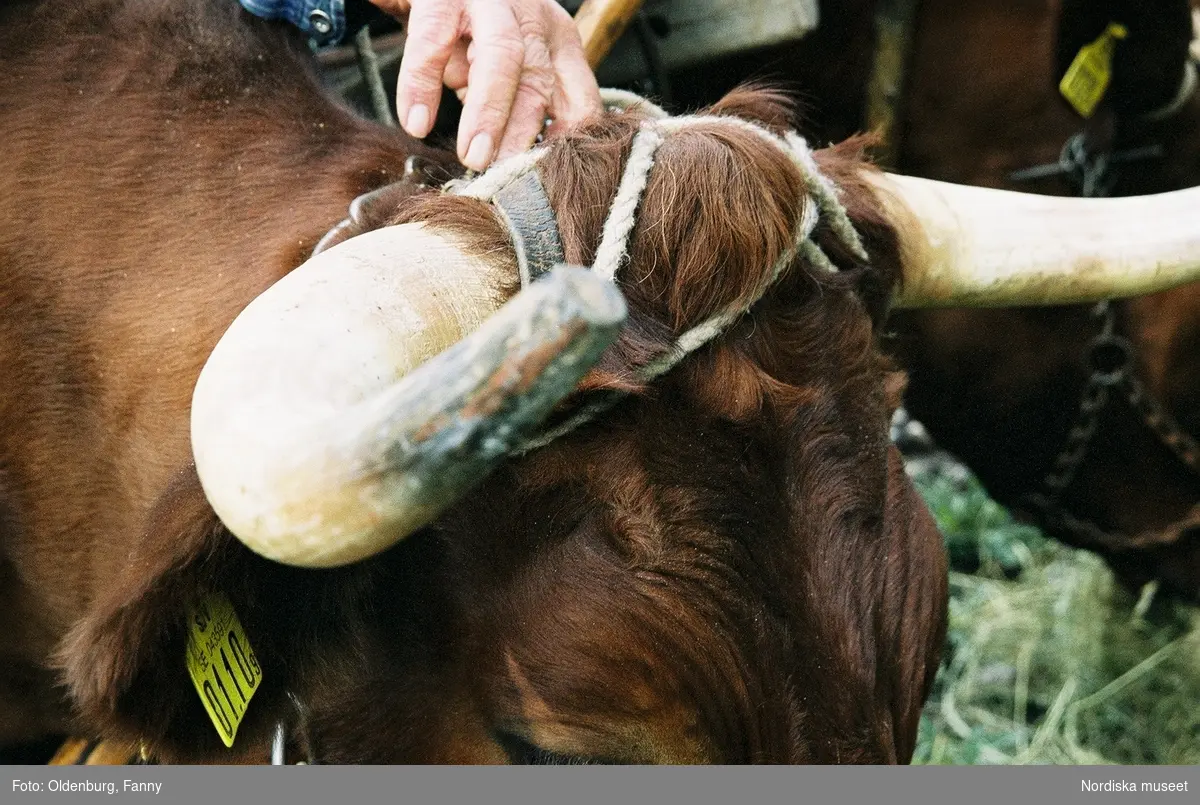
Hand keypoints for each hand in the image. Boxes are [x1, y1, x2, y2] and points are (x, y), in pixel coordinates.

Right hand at [371, 0, 602, 170]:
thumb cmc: (475, 30)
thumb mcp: (512, 63)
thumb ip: (523, 103)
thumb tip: (522, 168)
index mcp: (557, 38)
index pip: (579, 95)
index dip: (568, 140)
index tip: (550, 178)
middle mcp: (531, 17)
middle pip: (538, 79)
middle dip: (524, 132)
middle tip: (508, 175)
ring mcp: (488, 2)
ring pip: (500, 58)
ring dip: (487, 114)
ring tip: (473, 158)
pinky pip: (432, 44)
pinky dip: (421, 87)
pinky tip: (417, 123)